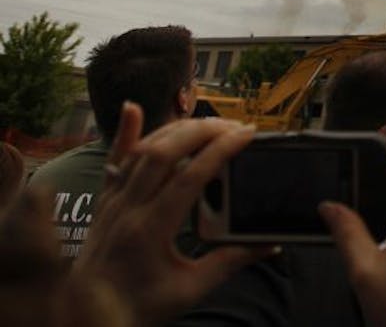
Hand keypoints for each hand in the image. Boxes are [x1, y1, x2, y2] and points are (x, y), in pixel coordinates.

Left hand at [73, 102, 271, 324]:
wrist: (87, 319)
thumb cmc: (138, 309)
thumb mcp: (190, 291)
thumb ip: (230, 262)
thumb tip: (269, 244)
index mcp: (150, 231)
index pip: (189, 177)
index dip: (221, 151)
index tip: (247, 135)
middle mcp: (127, 210)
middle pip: (164, 153)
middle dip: (203, 131)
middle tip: (234, 125)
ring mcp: (112, 203)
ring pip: (141, 151)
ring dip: (176, 130)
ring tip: (208, 124)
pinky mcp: (104, 202)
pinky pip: (115, 161)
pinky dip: (126, 134)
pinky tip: (133, 108)